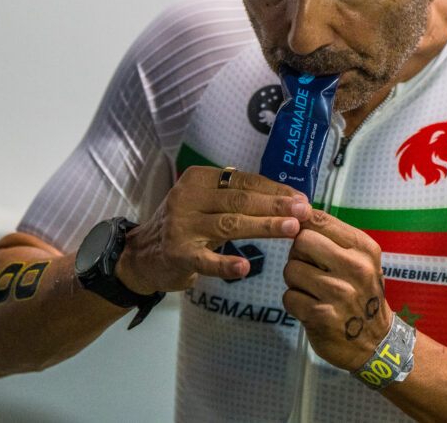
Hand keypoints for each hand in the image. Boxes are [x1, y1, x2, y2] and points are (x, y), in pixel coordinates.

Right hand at [115, 166, 310, 293]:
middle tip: (304, 211)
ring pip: (229, 224)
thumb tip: (288, 197)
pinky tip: (245, 266)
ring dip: (263, 226)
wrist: (142, 255)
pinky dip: (225, 264)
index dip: (275, 189)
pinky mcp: (177, 255)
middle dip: (275, 205)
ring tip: (291, 229)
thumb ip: (237, 197)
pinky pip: (206, 260)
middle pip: (240, 200)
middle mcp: (188, 198)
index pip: (244, 181)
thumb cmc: (186, 225)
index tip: (302, 198)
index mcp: (198, 179)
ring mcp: (181, 227)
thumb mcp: (206, 202)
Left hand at [282, 210, 392, 370]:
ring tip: (312, 290)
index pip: (320, 220)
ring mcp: (338, 293)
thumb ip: (333, 238)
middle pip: (301, 241)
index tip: (302, 235)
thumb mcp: (361, 261)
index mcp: (364, 249)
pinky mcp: (321, 316)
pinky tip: (310, 307)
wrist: (376, 341)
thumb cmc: (362, 294)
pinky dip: (294, 302)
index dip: (303, 225)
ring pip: (291, 269)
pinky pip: (288, 296)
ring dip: (294, 281)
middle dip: (298, 254)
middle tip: (308, 268)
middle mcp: (354, 268)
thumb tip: (299, 213)